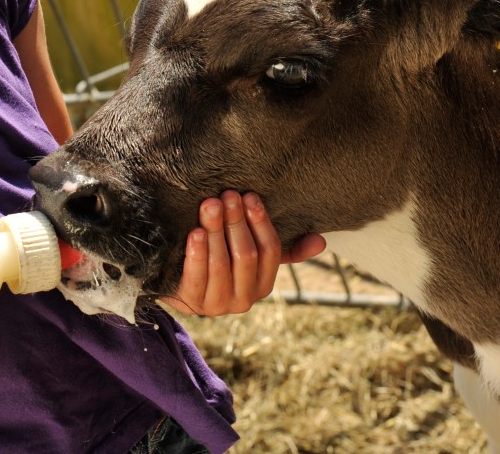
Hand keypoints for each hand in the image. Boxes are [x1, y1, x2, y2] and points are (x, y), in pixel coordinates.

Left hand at [161, 191, 325, 315]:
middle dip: (236, 222)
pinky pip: (196, 277)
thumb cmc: (221, 261)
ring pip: (221, 264)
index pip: (269, 251)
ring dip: (216, 231)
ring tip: (210, 205)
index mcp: (263, 284)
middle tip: (227, 195)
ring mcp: (217, 304)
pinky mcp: (192, 303)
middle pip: (245, 255)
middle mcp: (244, 299)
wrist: (179, 285)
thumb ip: (283, 249)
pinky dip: (197, 253)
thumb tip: (321, 240)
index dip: (261, 223)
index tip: (250, 197)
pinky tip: (195, 233)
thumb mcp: (250, 255)